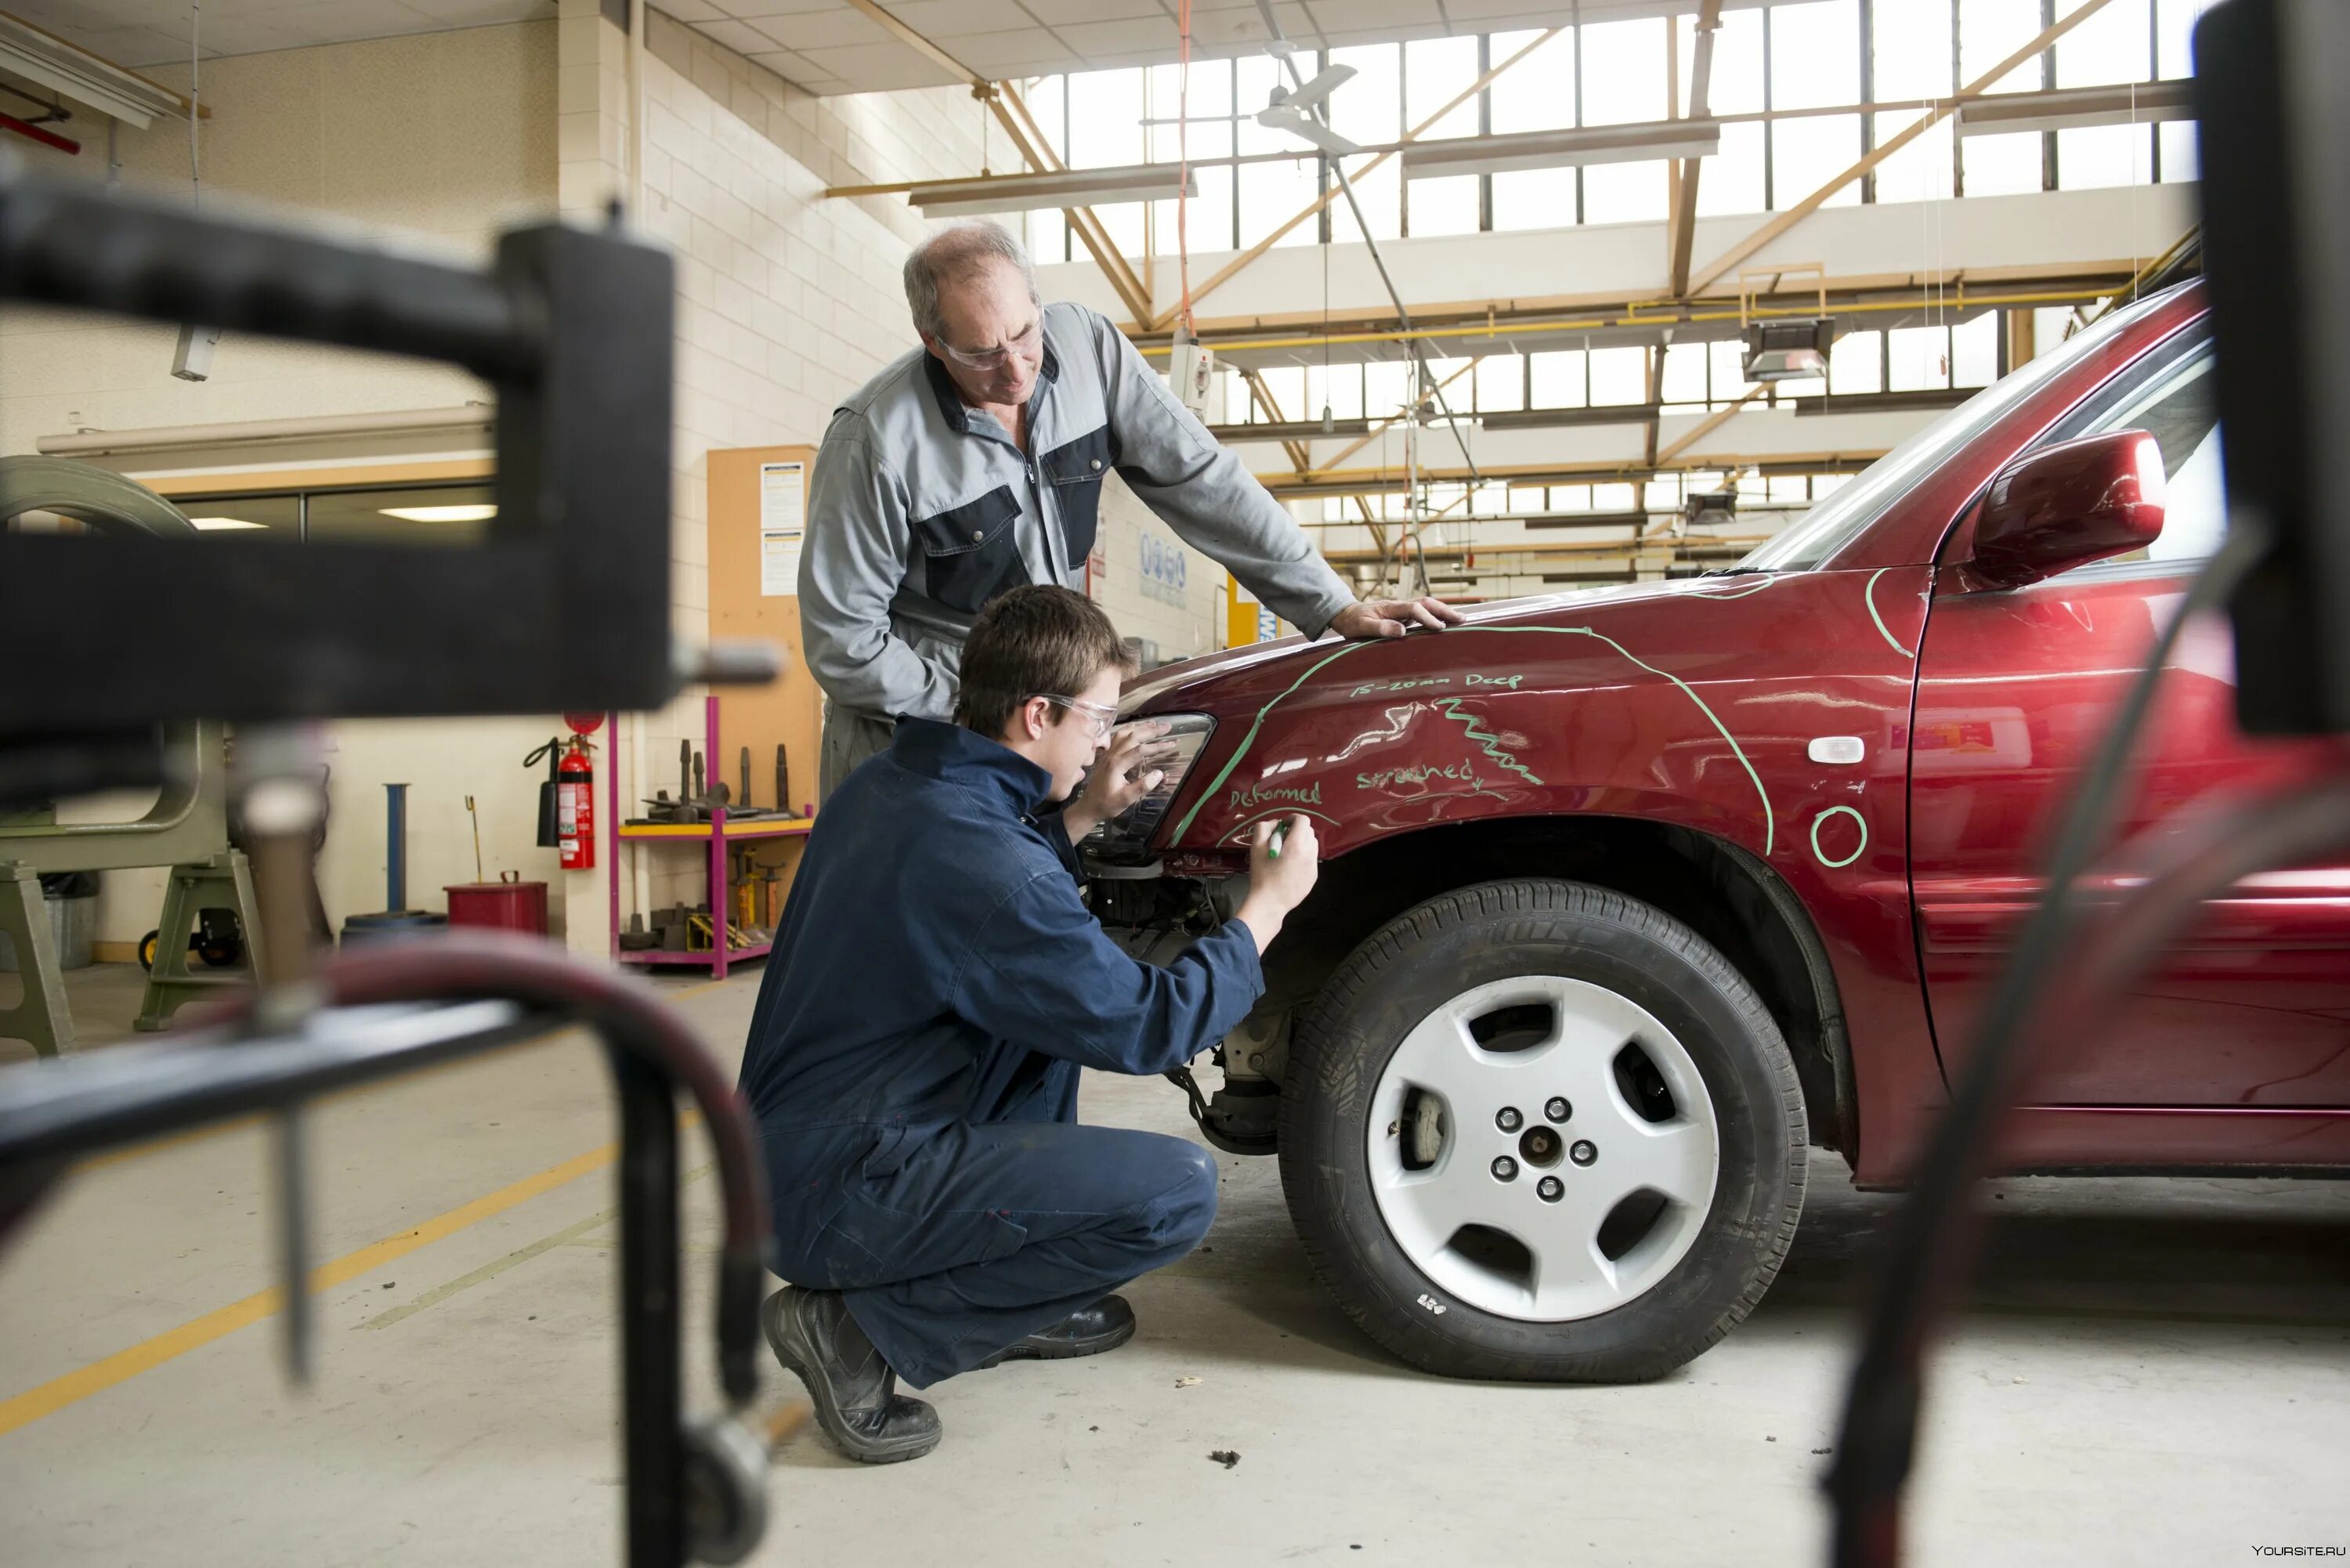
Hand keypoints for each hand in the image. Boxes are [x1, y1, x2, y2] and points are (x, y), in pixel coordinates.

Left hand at [1062, 721, 1168, 841]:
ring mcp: (1108, 754)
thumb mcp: (1126, 799)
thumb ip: (1142, 786)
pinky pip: (1118, 737)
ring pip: (1124, 734)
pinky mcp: (1106, 756)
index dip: (1157, 746)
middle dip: (1151, 731)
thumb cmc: (1107, 805)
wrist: (1088, 807)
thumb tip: (1159, 773)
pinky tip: (1135, 728)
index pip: (1140, 750)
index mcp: (1117, 764)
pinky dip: (1129, 729)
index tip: (1172, 744)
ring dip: (1140, 727)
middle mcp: (1112, 755)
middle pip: (1133, 736)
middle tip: (1167, 726)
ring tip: (1154, 723)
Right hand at [1236, 814, 1319, 952]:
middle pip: (1309, 832)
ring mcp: (1313, 866)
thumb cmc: (1262, 875)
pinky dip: (1303, 856)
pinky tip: (1290, 867)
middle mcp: (1309, 854)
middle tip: (1282, 839)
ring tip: (1286, 853)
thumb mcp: (1256, 848)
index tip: (1282, 826)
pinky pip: (1311, 859)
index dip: (1292, 818)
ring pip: (1312, 845)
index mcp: (1297, 845)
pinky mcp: (1314, 877)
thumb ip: (1263, 829)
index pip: (1303, 821)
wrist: (1270, 903)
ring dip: (1301, 843)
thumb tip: (1275, 824)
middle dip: (1296, 831)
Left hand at [1328, 596, 1463, 640]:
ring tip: (1459, 620)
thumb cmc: (1353, 623)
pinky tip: (1445, 623)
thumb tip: (1401, 631)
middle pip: (1426, 603)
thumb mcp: (1362, 627)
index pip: (1414, 609)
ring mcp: (1402, 610)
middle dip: (1444, 610)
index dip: (1428, 618)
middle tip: (1461, 620)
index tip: (1439, 628)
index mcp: (1391, 607)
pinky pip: (1423, 613)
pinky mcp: (1403, 616)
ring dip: (1443, 612)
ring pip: (1426, 606)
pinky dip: (1436, 616)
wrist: (1347, 616)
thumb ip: (1380, 628)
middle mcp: (1399, 606)